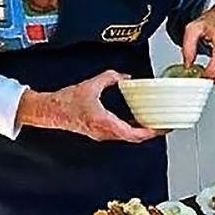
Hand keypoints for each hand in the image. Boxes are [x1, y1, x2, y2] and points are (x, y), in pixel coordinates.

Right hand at [17, 70, 160, 142]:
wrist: (50, 111)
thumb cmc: (66, 102)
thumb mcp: (91, 85)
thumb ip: (110, 78)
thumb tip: (125, 77)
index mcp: (104, 122)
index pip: (132, 134)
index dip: (149, 133)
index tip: (161, 128)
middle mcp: (104, 132)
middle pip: (134, 138)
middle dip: (150, 133)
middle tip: (164, 126)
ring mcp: (102, 134)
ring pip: (127, 137)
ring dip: (141, 132)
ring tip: (154, 123)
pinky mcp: (99, 132)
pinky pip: (120, 133)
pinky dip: (132, 129)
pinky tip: (137, 121)